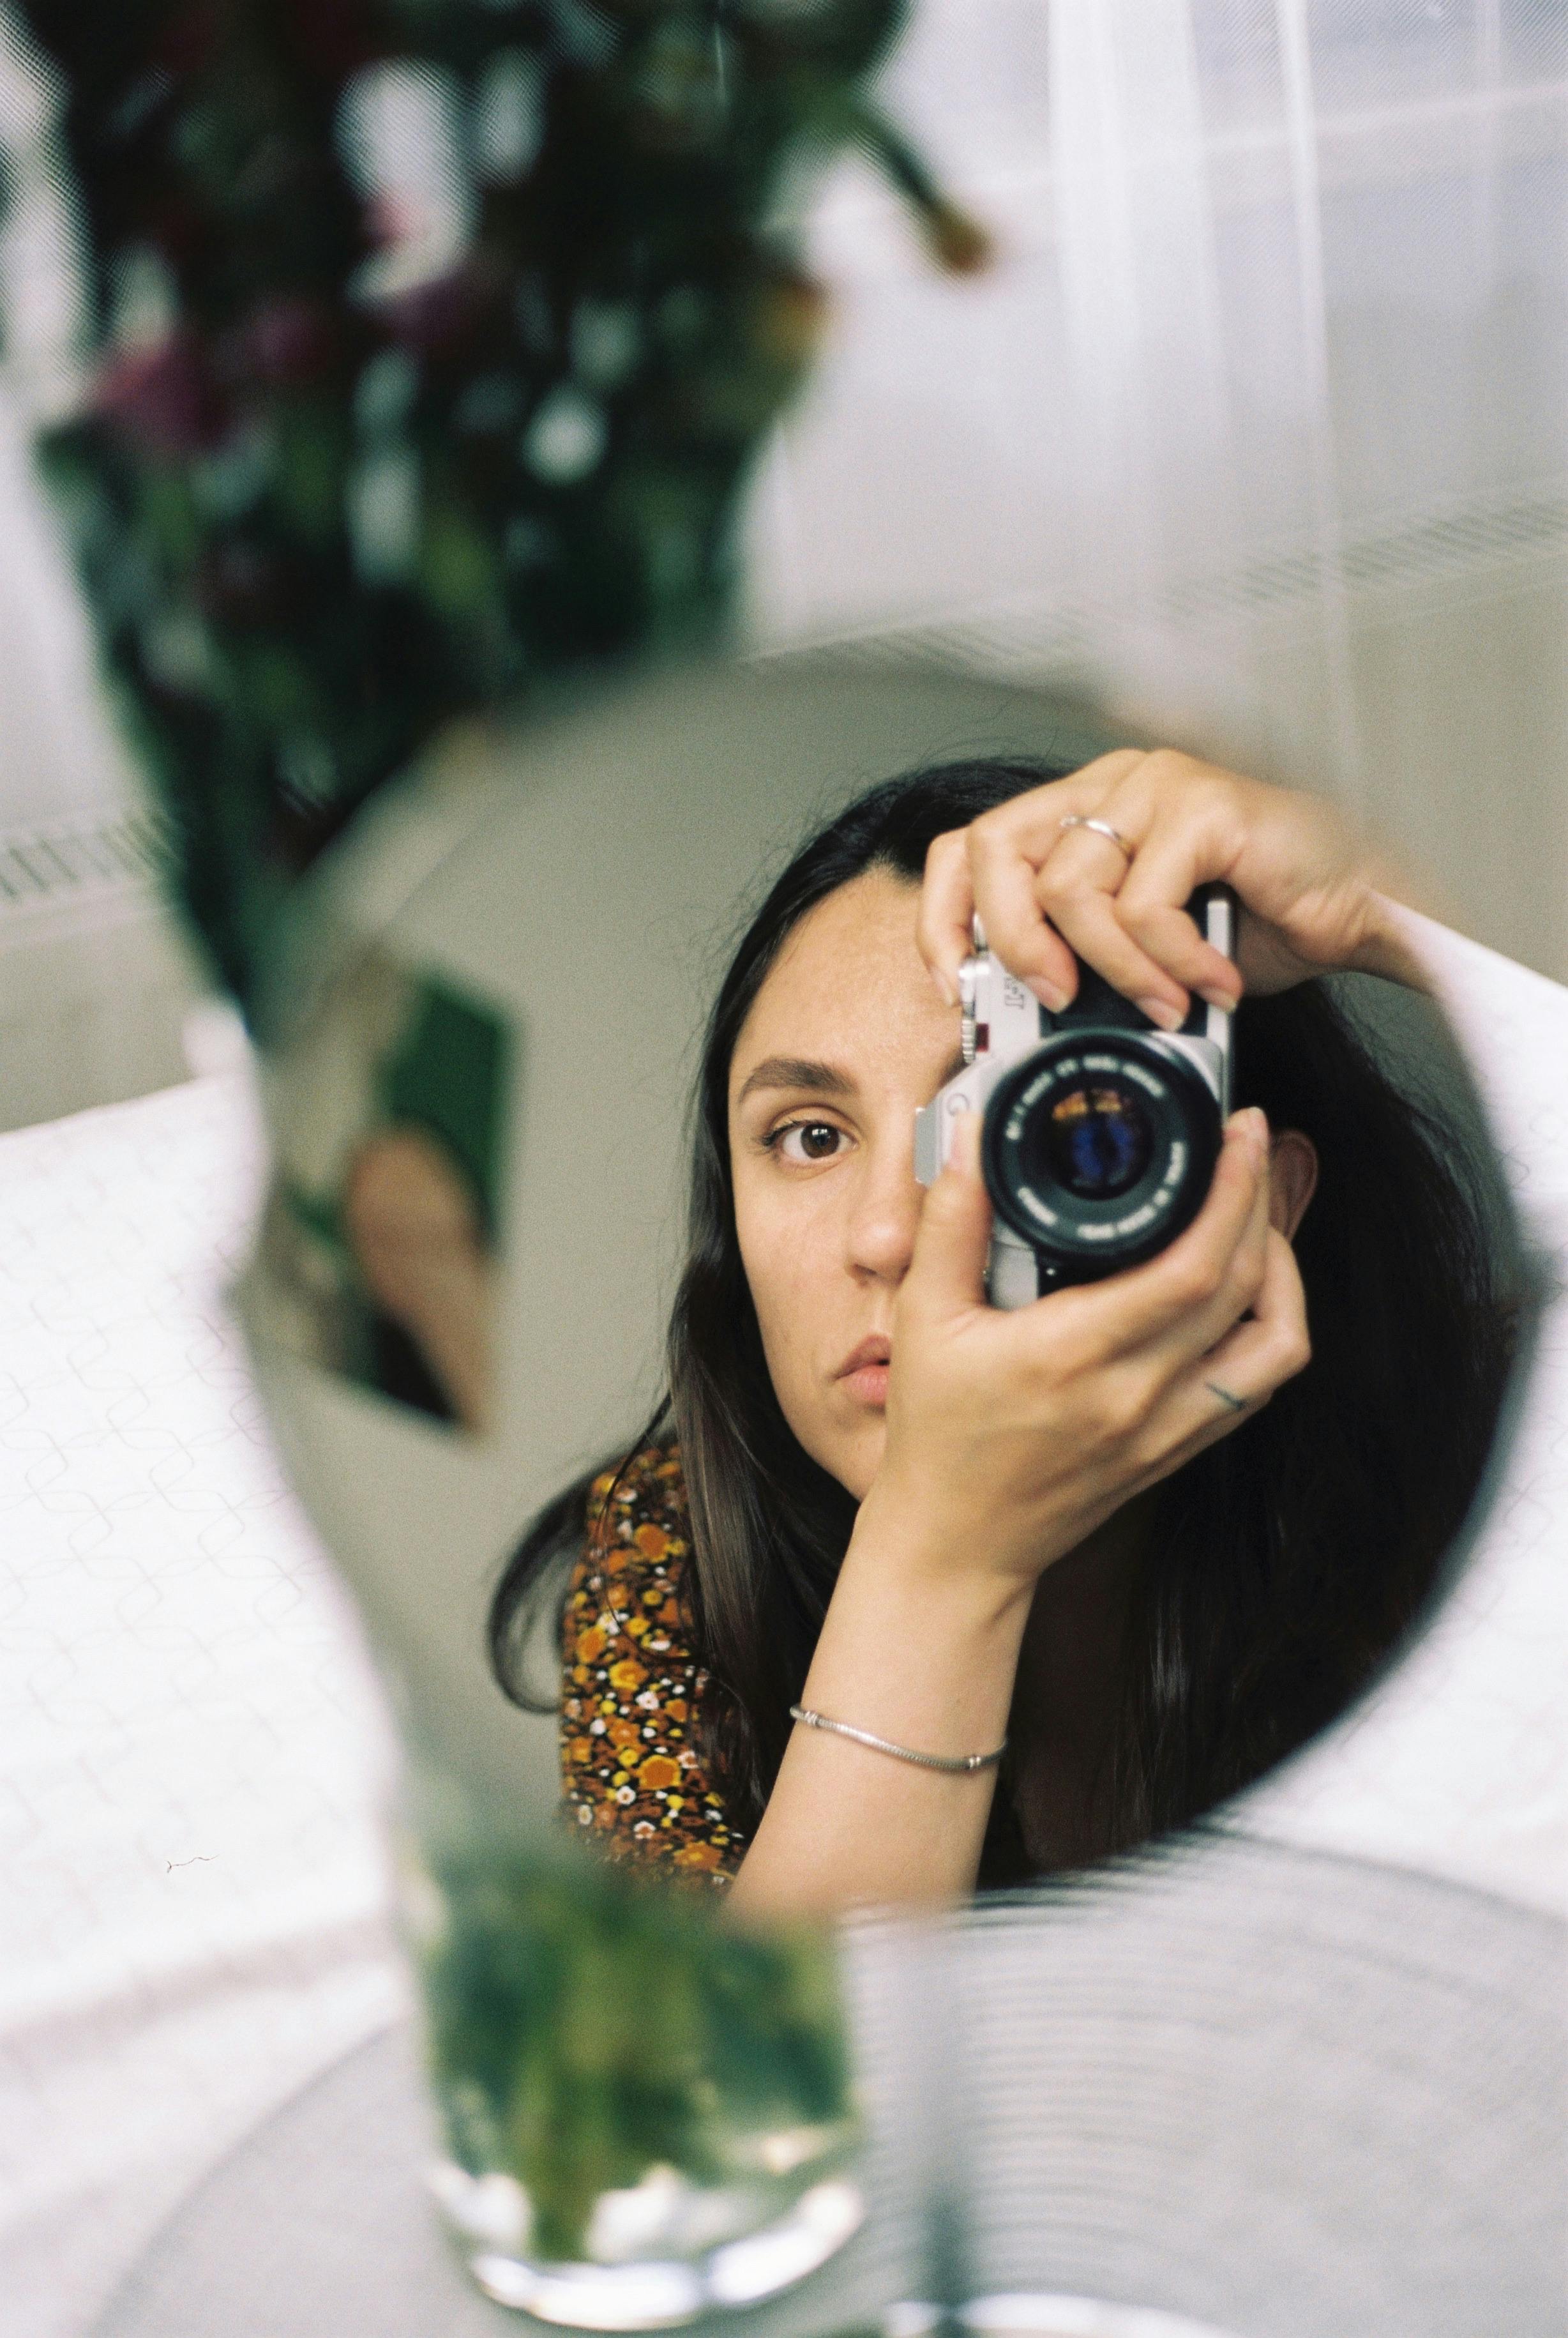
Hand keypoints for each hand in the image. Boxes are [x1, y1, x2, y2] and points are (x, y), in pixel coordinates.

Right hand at [859, 1106, 1309, 1597]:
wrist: (959, 1544)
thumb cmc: (939, 1440)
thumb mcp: (927, 1321)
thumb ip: (950, 1224)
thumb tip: (971, 1138)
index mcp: (1075, 1356)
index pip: (1191, 1266)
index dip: (1230, 1191)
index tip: (1234, 1132)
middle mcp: (1139, 1395)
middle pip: (1246, 1288)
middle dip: (1259, 1200)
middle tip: (1244, 1145)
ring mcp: (1169, 1428)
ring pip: (1276, 1341)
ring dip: (1282, 1270)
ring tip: (1251, 1218)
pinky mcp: (1180, 1449)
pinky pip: (1259, 1383)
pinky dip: (1270, 1326)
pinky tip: (1244, 1289)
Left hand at [918, 748, 1428, 1026]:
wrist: (1360, 911)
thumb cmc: (1261, 922)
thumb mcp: (1143, 952)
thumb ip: (1081, 963)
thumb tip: (1018, 1018)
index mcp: (1082, 812)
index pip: (969, 847)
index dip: (943, 919)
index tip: (961, 989)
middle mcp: (1109, 786)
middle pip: (994, 850)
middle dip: (1011, 942)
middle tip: (1058, 1000)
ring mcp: (1155, 786)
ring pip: (1068, 886)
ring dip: (1111, 969)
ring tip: (1164, 1005)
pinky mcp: (1205, 806)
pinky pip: (1144, 904)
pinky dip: (1169, 963)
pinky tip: (1209, 984)